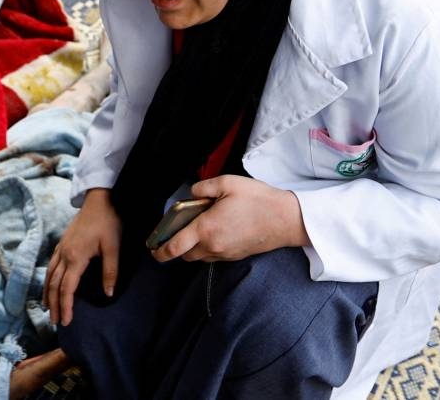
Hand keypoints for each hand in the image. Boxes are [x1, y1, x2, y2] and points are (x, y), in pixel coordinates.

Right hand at [44, 189, 121, 326]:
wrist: (98, 199)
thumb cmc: (108, 222)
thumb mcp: (113, 246)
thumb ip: (110, 271)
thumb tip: (108, 294)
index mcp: (76, 257)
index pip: (67, 288)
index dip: (66, 306)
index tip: (66, 321)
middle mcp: (64, 254)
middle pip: (54, 284)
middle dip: (54, 304)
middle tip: (55, 322)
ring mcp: (61, 248)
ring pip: (49, 275)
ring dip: (48, 294)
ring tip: (48, 309)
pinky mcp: (62, 243)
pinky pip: (51, 266)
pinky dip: (48, 280)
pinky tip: (50, 285)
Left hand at [151, 175, 308, 262]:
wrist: (287, 219)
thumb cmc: (258, 200)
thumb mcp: (227, 183)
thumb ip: (203, 188)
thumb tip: (191, 194)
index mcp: (206, 228)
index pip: (174, 246)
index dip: (160, 250)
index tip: (152, 249)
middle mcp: (213, 245)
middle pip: (185, 254)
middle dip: (175, 247)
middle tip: (175, 231)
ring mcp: (225, 253)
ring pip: (199, 257)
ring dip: (192, 247)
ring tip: (196, 228)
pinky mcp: (236, 256)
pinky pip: (213, 256)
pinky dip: (207, 247)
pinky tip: (214, 231)